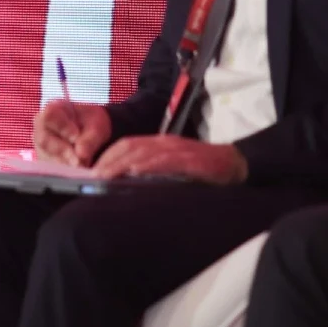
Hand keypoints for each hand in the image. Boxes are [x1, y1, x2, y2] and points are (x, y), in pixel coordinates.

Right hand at [33, 101, 112, 165]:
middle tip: (79, 161)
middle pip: (43, 139)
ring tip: (80, 168)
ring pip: (45, 155)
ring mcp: (40, 144)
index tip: (76, 137)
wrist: (92, 133)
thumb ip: (89, 139)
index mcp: (53, 109)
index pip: (49, 116)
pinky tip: (75, 172)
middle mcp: (41, 127)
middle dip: (62, 151)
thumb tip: (80, 154)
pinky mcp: (44, 159)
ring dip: (64, 163)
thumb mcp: (97, 126)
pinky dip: (63, 171)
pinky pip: (48, 167)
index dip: (62, 128)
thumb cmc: (92, 123)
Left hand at [93, 135, 247, 183]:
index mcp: (158, 143)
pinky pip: (166, 161)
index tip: (92, 171)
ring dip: (122, 164)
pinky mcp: (190, 159)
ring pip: (143, 152)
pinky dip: (149, 166)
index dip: (107, 156)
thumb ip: (151, 171)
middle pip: (129, 146)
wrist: (235, 164)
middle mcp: (164, 142)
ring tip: (107, 176)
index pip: (126, 144)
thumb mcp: (171, 167)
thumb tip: (124, 183)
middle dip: (109, 161)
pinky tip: (136, 173)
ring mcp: (177, 149)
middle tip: (94, 177)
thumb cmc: (200, 169)